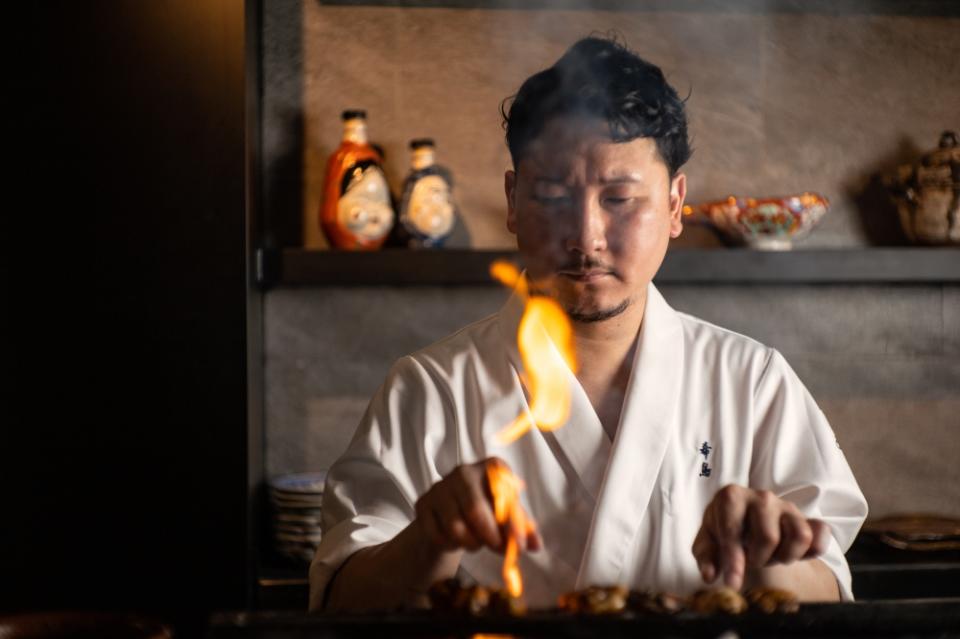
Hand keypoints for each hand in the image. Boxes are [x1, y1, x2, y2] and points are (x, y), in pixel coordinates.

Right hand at [414, 457, 541, 553]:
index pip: (504, 495)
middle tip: (498, 550)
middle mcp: (464, 471)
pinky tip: (456, 540)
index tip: (521, 547)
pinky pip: (437, 534)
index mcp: (492, 467)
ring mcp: (440, 486)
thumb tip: (536, 546)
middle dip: (490, 537)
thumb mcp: (507, 516)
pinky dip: (450, 545)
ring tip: (476, 542)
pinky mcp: (423, 503)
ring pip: (455, 526)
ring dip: (470, 543)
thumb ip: (521, 528)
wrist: (450, 512)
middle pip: (475, 510)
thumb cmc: (486, 509)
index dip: (513, 524)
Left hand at [691, 485, 830, 590]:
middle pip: (768, 537)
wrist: (744, 518)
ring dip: (785, 556)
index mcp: (731, 496)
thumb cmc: (722, 529)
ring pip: (800, 536)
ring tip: (771, 556)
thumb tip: (710, 576)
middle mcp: (761, 496)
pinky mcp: (806, 517)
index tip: (732, 583)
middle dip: (759, 558)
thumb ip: (706, 557)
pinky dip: (813, 550)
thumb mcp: (707, 542)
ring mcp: (787, 506)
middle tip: (752, 560)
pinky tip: (794, 555)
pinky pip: (821, 534)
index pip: (733, 531)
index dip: (732, 560)